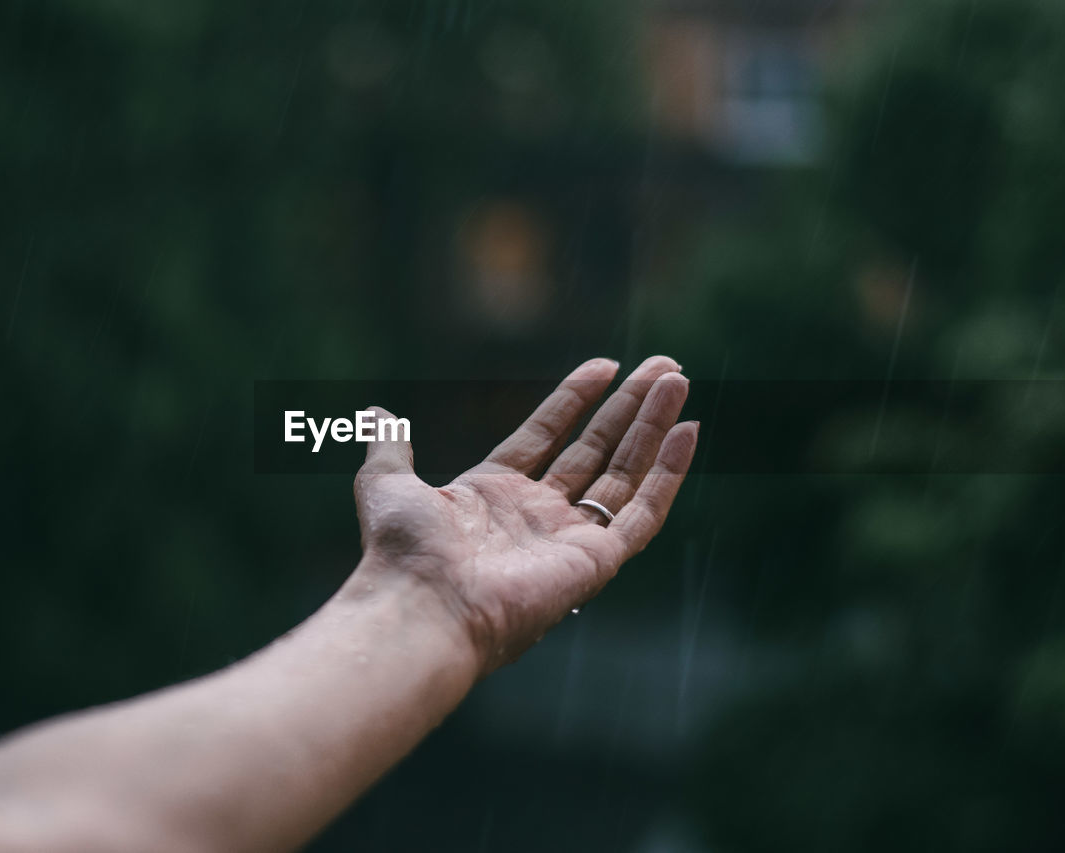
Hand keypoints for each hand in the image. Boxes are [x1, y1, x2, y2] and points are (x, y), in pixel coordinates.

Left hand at [351, 356, 697, 673]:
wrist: (422, 604)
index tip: (606, 364)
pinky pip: (643, 512)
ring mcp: (570, 538)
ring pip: (625, 472)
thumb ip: (390, 445)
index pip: (548, 435)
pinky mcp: (596, 560)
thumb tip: (376, 409)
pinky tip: (688, 432)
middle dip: (630, 407)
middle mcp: (537, 515)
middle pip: (597, 449)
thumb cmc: (403, 551)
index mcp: (495, 495)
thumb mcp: (387, 482)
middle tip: (666, 367)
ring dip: (654, 426)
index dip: (577, 399)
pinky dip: (668, 473)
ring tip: (679, 379)